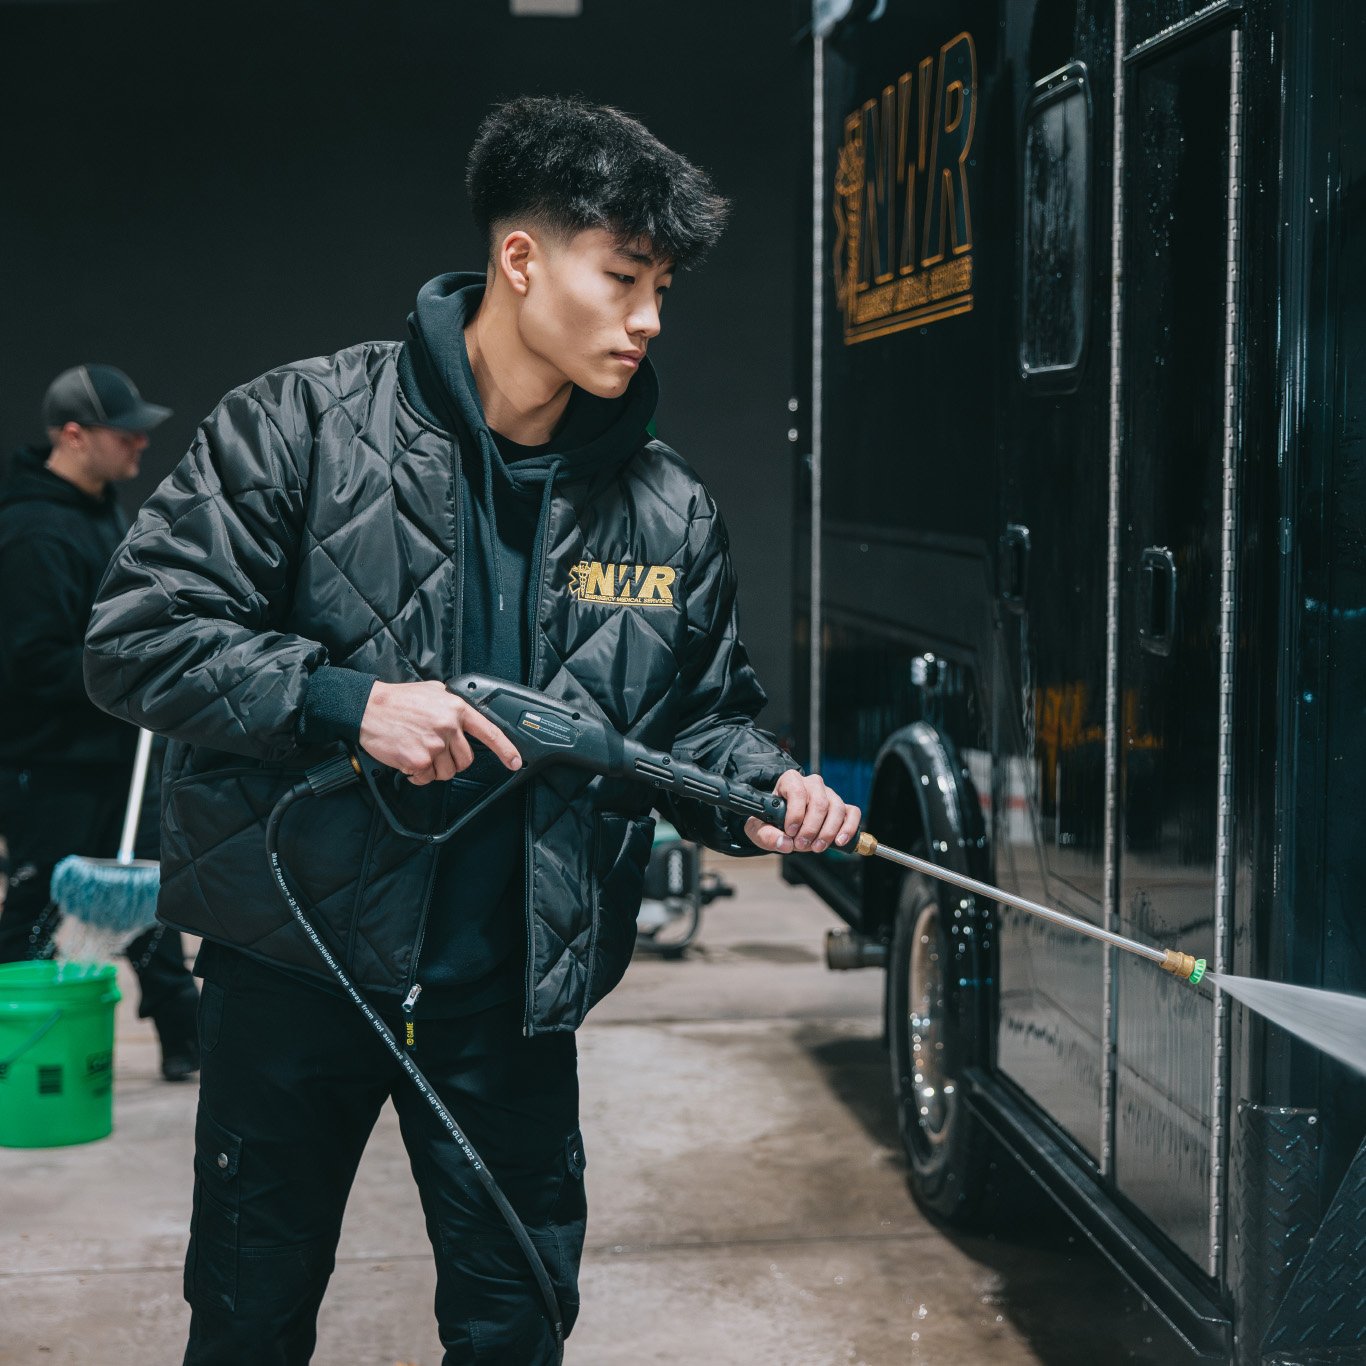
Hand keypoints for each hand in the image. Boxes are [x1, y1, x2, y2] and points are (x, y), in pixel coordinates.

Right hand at [358, 680, 522, 785]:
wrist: (366, 707)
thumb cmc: (397, 700)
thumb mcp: (432, 691)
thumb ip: (452, 705)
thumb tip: (465, 718)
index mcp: (456, 708)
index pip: (489, 732)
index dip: (506, 749)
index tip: (515, 762)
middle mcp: (448, 726)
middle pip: (466, 760)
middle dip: (452, 760)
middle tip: (434, 750)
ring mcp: (434, 744)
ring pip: (446, 772)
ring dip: (433, 769)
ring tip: (417, 751)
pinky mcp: (419, 760)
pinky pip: (426, 778)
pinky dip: (417, 775)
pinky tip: (407, 760)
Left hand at [743, 770, 860, 853]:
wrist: (781, 823)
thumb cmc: (769, 821)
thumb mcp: (758, 828)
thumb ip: (766, 835)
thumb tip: (785, 843)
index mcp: (790, 781)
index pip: (797, 791)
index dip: (795, 813)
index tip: (790, 831)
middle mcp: (812, 784)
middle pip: (819, 802)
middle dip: (811, 827)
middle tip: (802, 845)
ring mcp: (829, 794)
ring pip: (837, 808)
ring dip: (828, 831)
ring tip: (817, 847)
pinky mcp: (842, 807)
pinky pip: (852, 812)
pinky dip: (849, 828)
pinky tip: (839, 841)